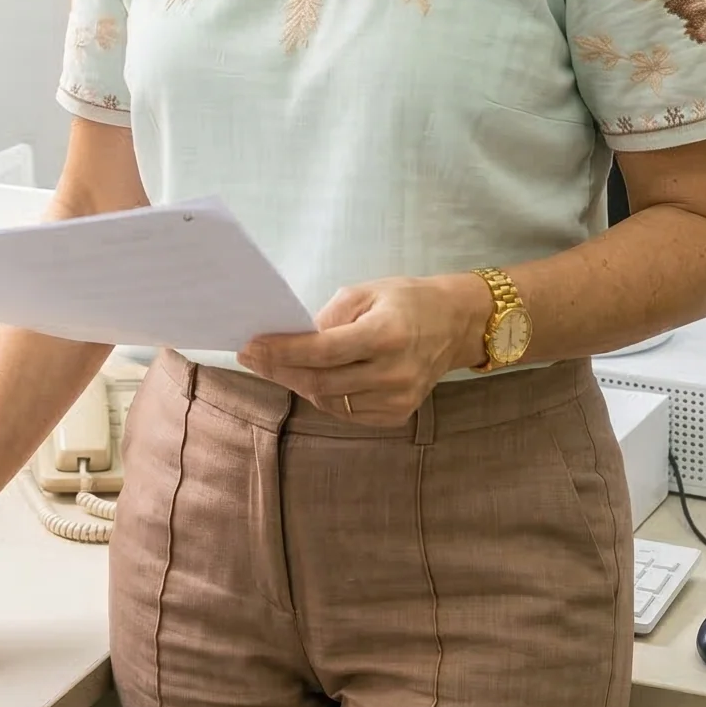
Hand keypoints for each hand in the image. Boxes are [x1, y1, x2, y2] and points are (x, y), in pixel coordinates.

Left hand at [238, 274, 489, 424]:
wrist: (454, 324)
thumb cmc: (406, 300)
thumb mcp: (365, 292)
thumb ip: (327, 317)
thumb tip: (290, 339)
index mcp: (387, 335)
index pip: (323, 351)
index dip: (282, 351)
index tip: (251, 346)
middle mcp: (394, 373)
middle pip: (321, 382)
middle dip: (280, 370)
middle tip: (253, 357)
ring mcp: (398, 399)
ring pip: (329, 402)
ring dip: (299, 383)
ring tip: (279, 365)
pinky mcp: (398, 415)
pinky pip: (347, 412)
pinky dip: (324, 396)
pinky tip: (313, 378)